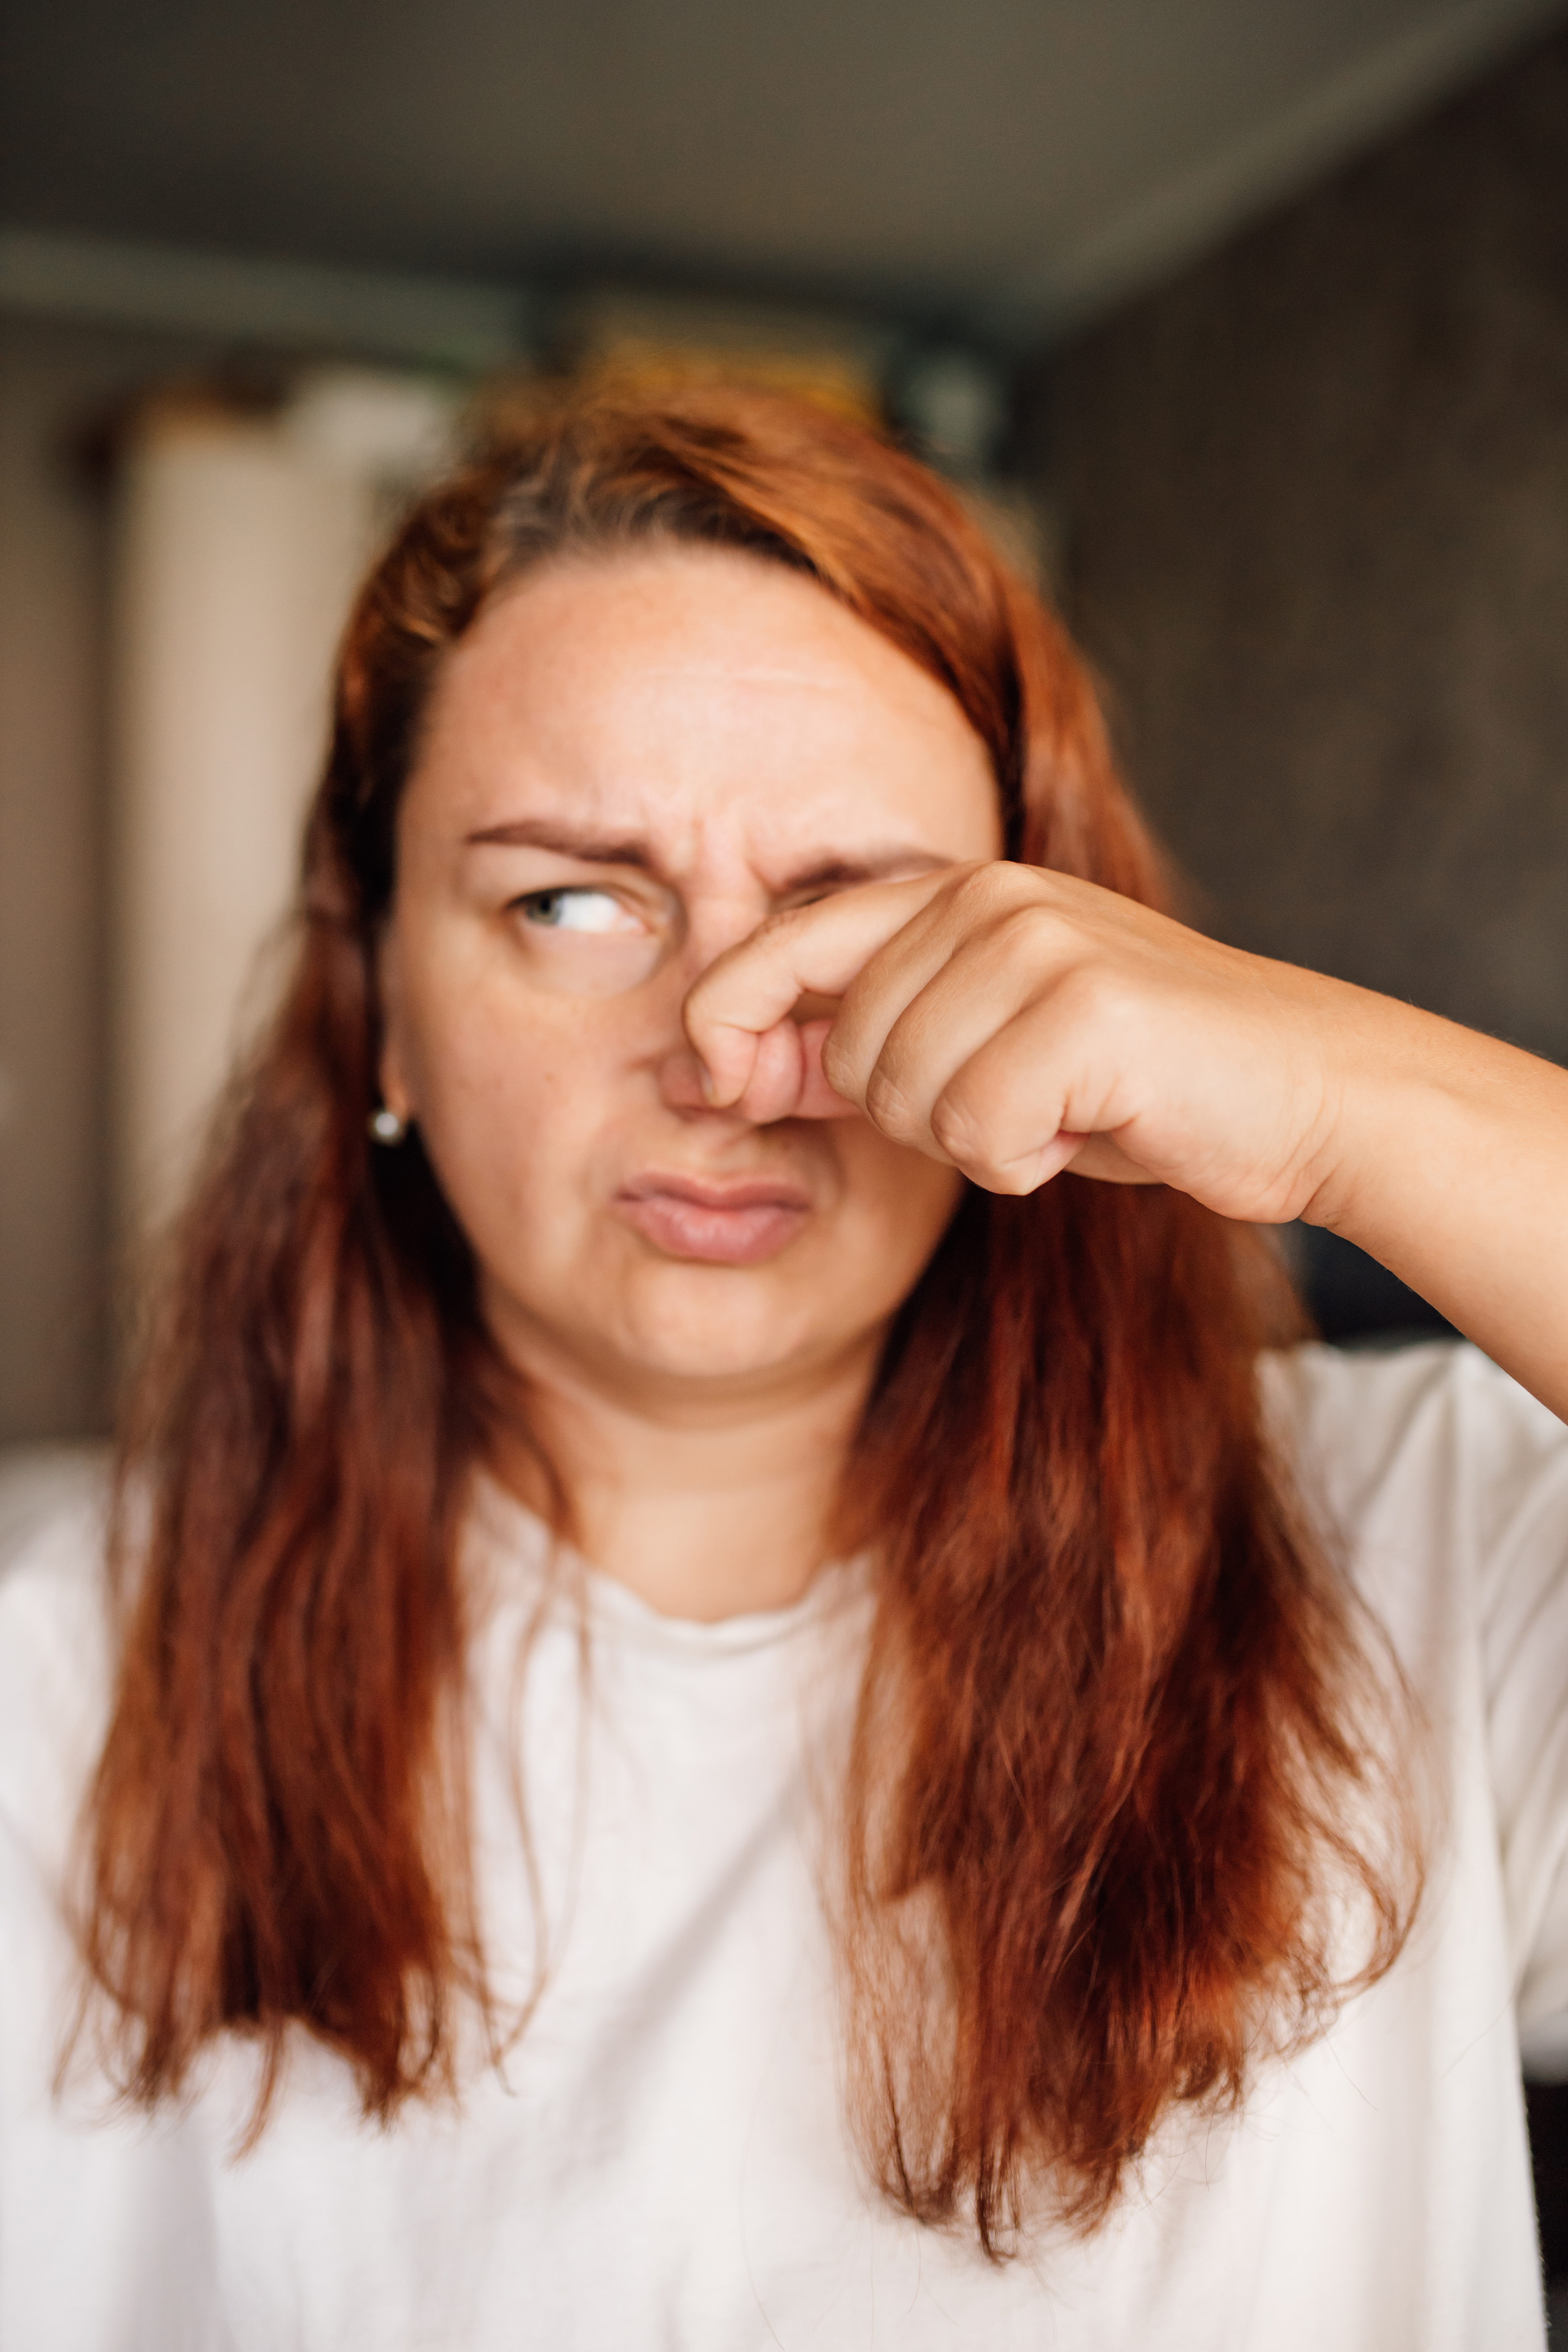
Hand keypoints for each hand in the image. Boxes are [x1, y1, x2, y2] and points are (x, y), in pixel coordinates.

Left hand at [684, 861, 1358, 1226]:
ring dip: (977, 1141)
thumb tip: (727, 1064)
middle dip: (913, 1114)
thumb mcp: (983, 1048)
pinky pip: (979, 1135)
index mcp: (956, 893)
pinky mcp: (1085, 1008)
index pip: (783, 943)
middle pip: (850, 1053)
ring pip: (908, 1098)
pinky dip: (1025, 1164)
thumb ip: (870, 1041)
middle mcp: (990, 898)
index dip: (725, 1017)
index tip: (717, 1083)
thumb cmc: (1137, 1082)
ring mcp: (1038, 944)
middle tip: (1015, 1107)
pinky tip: (1089, 1130)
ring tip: (1061, 1111)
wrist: (1305, 1090)